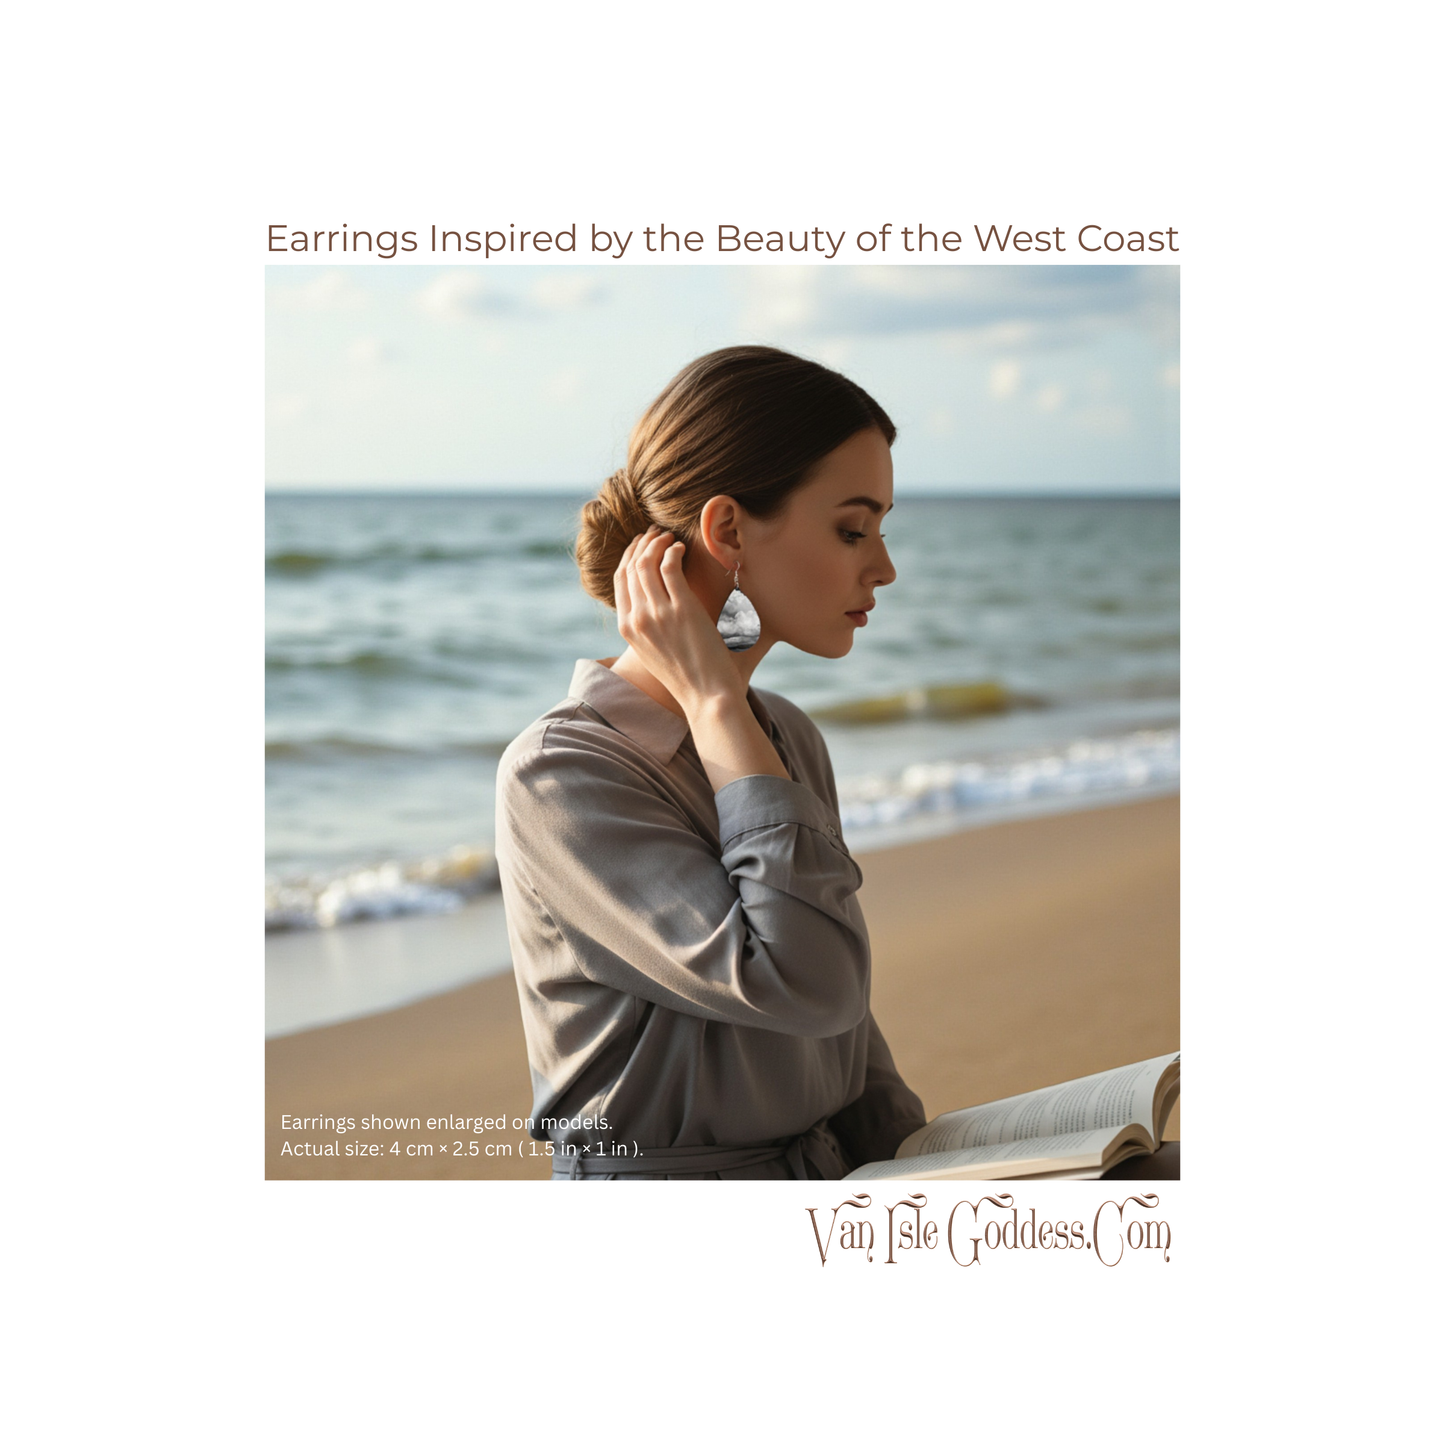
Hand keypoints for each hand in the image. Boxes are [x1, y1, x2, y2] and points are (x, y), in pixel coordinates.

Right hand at [614, 525, 742, 716]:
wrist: (707, 696)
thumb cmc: (688, 677)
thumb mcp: (655, 652)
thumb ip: (648, 627)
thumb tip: (654, 605)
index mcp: (628, 630)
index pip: (619, 581)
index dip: (629, 557)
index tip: (641, 545)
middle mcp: (637, 619)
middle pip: (630, 567)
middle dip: (641, 544)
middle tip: (656, 533)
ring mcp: (657, 614)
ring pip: (646, 563)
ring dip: (657, 543)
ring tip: (669, 536)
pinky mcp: (681, 609)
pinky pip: (669, 567)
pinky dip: (673, 551)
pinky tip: (681, 548)